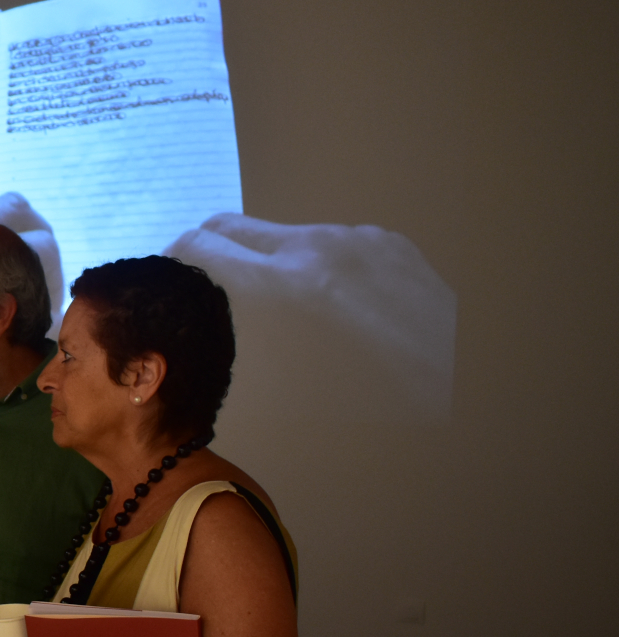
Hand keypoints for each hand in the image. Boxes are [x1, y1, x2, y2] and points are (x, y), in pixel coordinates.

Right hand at [165, 214, 455, 420]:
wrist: (467, 393)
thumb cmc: (366, 409)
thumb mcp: (283, 394)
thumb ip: (231, 346)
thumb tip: (194, 327)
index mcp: (278, 289)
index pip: (196, 244)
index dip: (171, 262)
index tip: (168, 284)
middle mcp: (314, 249)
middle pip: (229, 227)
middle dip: (208, 254)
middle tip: (205, 291)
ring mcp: (357, 241)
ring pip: (287, 240)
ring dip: (272, 267)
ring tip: (288, 317)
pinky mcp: (391, 245)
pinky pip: (337, 248)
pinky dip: (324, 273)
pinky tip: (340, 313)